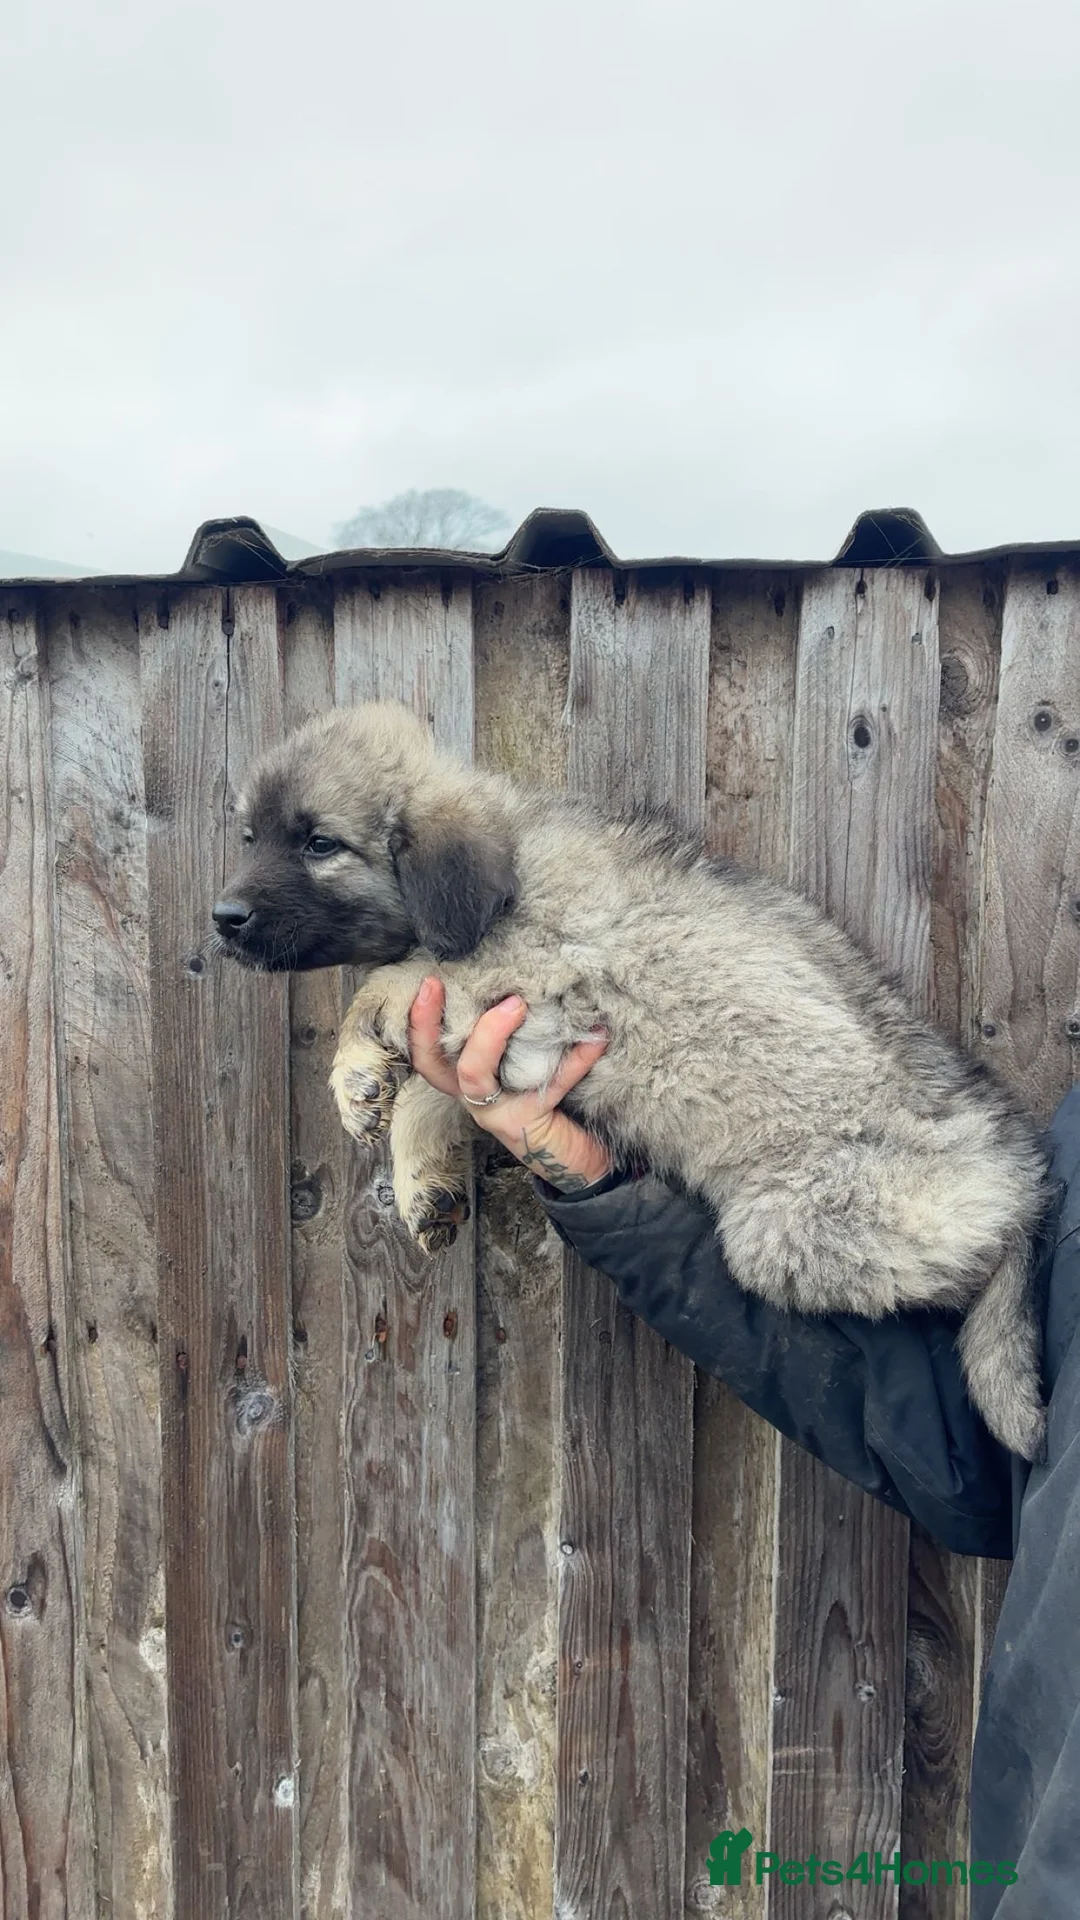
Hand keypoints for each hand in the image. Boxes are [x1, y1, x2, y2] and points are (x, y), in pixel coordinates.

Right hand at [407, 978, 613, 1192]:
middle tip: (436, 984)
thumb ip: (526, 1031)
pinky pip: (549, 1085)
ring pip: (474, 1075)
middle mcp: (474, 1097)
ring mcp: (495, 1112)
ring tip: (517, 1003)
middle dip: (426, 1025)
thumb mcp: (533, 1061)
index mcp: (469, 1078)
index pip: (428, 1052)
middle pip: (433, 1064)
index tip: (429, 983)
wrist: (578, 1158)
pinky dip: (576, 1058)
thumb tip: (537, 982)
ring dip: (490, 1035)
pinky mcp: (527, 1124)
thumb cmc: (554, 1103)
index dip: (419, 1021)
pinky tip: (597, 1037)